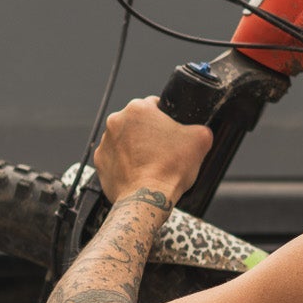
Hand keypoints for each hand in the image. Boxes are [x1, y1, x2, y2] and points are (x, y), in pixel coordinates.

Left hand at [93, 97, 213, 205]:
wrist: (147, 198)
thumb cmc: (169, 169)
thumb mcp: (201, 140)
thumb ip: (201, 127)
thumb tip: (200, 130)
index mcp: (138, 108)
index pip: (155, 105)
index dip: (167, 118)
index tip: (172, 132)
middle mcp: (117, 120)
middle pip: (138, 122)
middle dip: (150, 132)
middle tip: (164, 149)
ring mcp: (106, 142)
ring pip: (125, 139)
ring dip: (136, 147)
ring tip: (151, 162)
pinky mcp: (100, 161)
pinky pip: (115, 157)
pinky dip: (125, 162)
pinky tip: (139, 171)